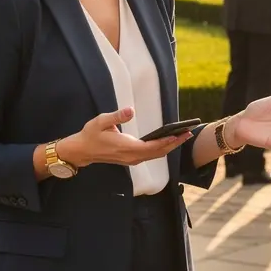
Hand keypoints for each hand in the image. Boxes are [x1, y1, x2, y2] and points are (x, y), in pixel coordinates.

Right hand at [62, 107, 192, 167]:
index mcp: (126, 147)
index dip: (166, 142)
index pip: (151, 147)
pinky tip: (169, 141)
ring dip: (170, 146)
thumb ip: (116, 116)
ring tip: (183, 136)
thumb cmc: (91, 135)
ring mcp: (132, 159)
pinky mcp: (131, 158)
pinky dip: (162, 148)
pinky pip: (151, 155)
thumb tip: (130, 110)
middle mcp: (131, 156)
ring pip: (156, 155)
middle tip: (188, 133)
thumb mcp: (101, 122)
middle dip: (174, 143)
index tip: (178, 135)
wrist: (82, 151)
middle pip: (158, 152)